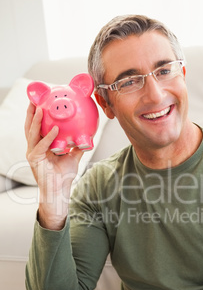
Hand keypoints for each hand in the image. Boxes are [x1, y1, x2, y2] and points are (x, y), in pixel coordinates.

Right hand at [25, 103, 82, 228]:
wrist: (59, 190)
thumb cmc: (63, 175)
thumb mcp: (73, 157)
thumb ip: (77, 147)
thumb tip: (86, 136)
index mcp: (40, 145)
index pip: (37, 126)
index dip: (37, 114)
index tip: (41, 101)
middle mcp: (34, 147)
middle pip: (30, 126)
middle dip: (31, 112)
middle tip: (35, 99)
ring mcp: (32, 153)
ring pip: (32, 133)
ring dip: (35, 120)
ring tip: (40, 108)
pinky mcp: (34, 160)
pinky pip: (41, 145)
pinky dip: (48, 137)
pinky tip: (54, 129)